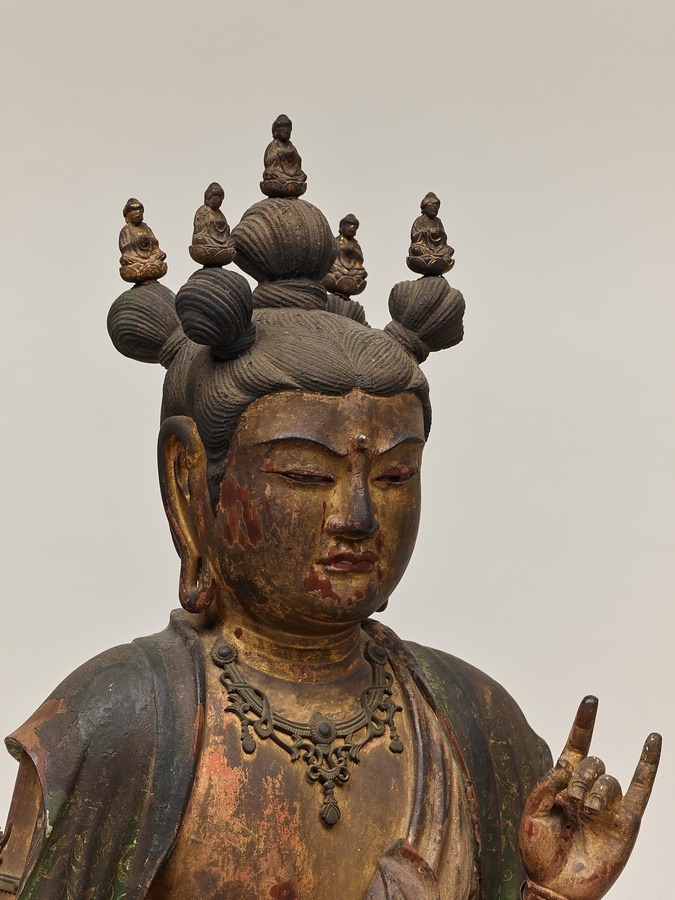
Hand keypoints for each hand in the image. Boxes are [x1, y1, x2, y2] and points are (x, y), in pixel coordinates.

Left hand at [519, 696, 660, 899]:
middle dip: (581, 776)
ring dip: (597, 790)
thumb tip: (567, 767)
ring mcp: (608, 808)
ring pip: (610, 780)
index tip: (592, 700)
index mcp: (564, 785)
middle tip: (572, 799)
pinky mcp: (625, 824)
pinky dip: (649, 763)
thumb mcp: (532, 812)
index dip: (584, 723)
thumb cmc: (539, 851)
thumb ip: (546, 784)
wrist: (554, 886)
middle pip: (593, 763)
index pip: (577, 747)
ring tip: (587, 811)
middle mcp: (588, 792)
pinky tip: (653, 739)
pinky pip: (642, 789)